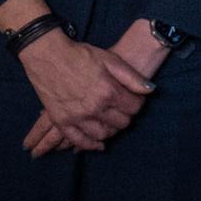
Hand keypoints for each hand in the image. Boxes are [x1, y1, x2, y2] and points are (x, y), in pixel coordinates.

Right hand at [16, 31, 154, 154]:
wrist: (49, 56)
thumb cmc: (82, 55)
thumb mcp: (111, 60)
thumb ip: (132, 77)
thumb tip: (150, 90)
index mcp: (108, 91)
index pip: (134, 108)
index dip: (138, 103)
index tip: (135, 98)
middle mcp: (94, 108)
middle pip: (121, 123)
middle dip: (126, 116)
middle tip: (123, 109)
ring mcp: (76, 117)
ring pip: (102, 134)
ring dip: (111, 130)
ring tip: (112, 122)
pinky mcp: (61, 121)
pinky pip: (78, 140)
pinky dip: (90, 145)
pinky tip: (98, 144)